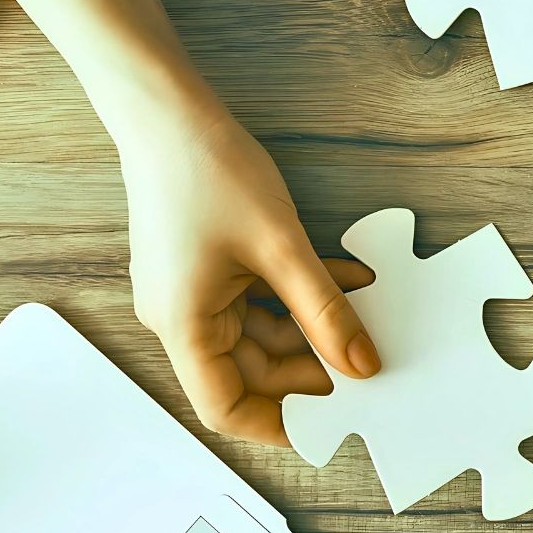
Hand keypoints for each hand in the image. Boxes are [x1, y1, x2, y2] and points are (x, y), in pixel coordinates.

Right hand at [114, 93, 379, 446]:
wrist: (167, 109)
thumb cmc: (205, 169)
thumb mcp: (282, 248)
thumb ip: (325, 313)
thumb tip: (359, 364)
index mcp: (183, 326)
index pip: (226, 408)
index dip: (278, 423)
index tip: (331, 422)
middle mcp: (179, 317)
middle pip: (249, 372)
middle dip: (310, 367)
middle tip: (365, 360)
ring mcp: (190, 292)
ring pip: (260, 334)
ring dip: (310, 325)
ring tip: (363, 308)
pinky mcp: (204, 268)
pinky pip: (256, 300)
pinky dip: (295, 296)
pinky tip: (342, 277)